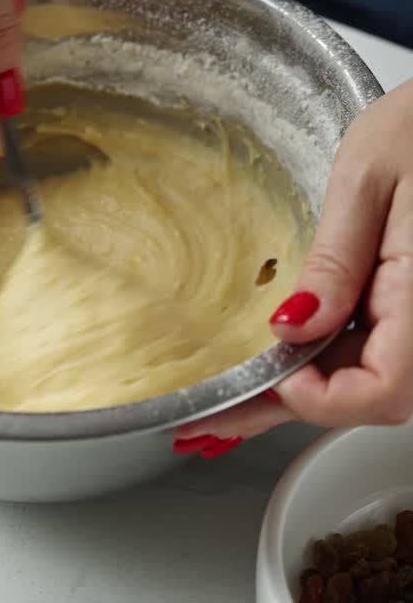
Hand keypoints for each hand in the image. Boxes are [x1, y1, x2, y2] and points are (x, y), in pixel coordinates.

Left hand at [173, 80, 412, 455]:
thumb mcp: (369, 180)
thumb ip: (335, 262)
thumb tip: (291, 329)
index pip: (382, 392)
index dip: (323, 398)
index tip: (272, 374)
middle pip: (363, 394)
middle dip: (283, 408)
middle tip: (210, 422)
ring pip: (362, 375)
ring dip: (296, 390)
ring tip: (226, 407)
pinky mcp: (407, 302)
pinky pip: (367, 346)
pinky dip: (319, 361)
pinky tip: (276, 368)